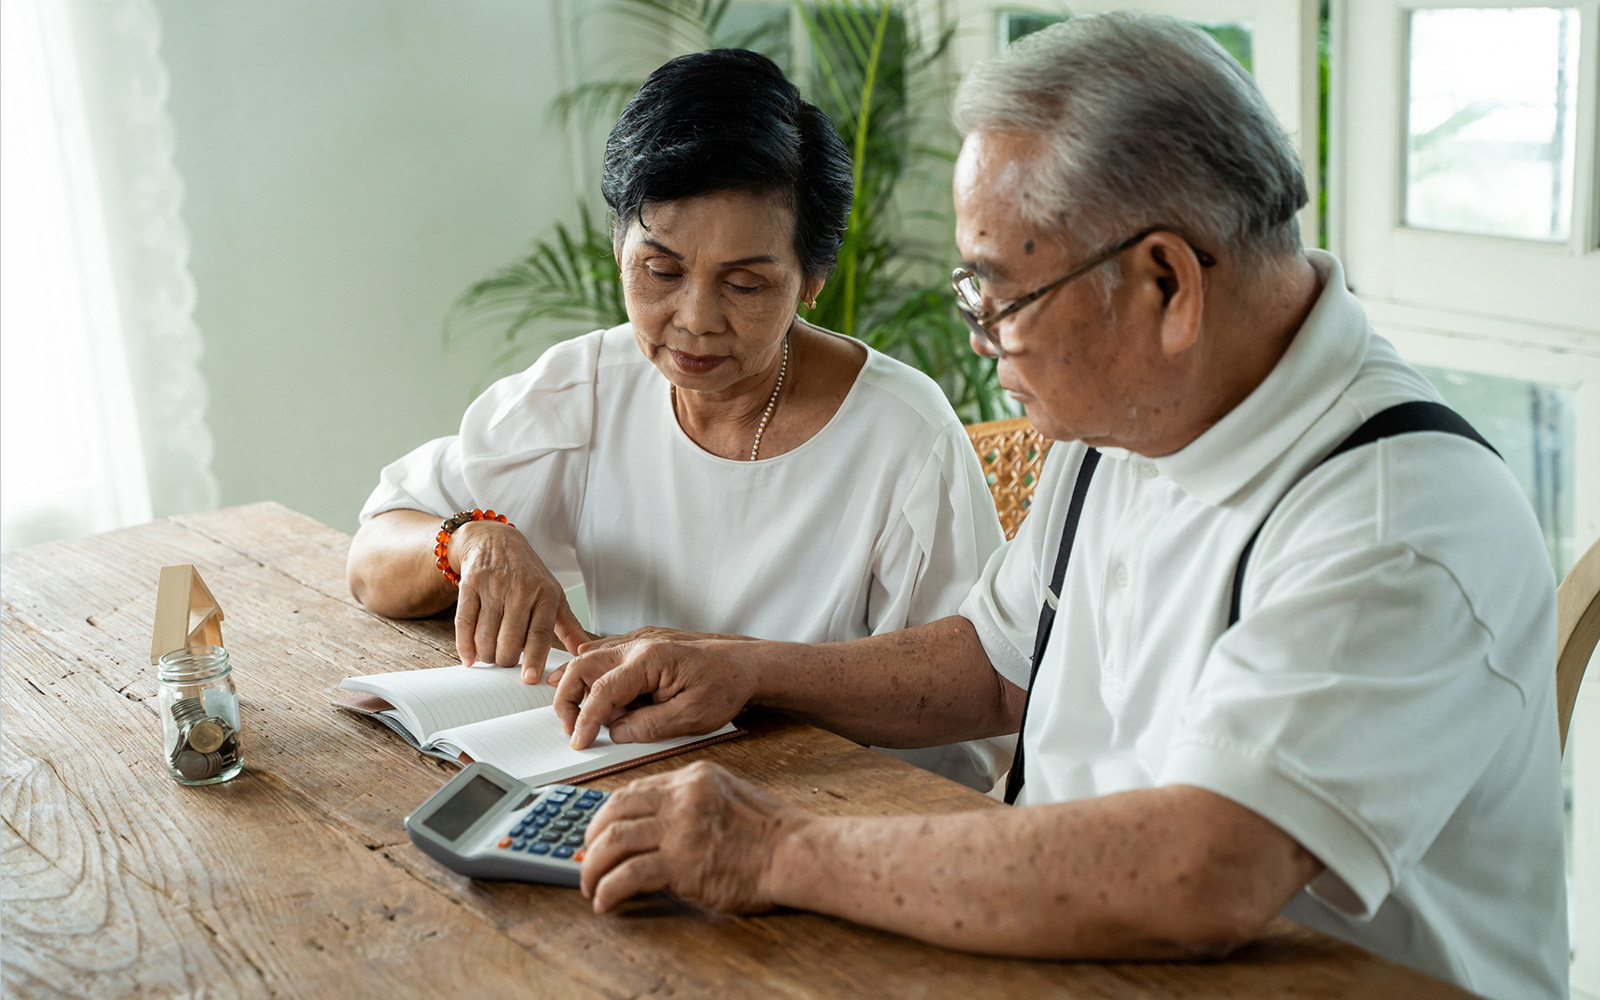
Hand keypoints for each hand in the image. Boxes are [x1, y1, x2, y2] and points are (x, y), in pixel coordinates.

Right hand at [451, 520, 587, 681]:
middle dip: (506, 660)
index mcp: (545, 594)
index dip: (533, 658)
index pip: (539, 633)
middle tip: (506, 663)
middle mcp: (520, 590)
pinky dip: (465, 645)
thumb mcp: (554, 595)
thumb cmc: (529, 574)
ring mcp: (493, 586)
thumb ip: (569, 626)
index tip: (528, 678)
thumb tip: (584, 653)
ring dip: (486, 655)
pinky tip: (470, 657)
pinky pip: (464, 622)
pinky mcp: (470, 585)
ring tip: (491, 656)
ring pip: (485, 635)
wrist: (496, 541)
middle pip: (509, 640)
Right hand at [553, 634, 758, 748]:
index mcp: (650, 660)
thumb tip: (616, 732)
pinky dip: (588, 672)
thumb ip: (650, 726)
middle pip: (584, 666)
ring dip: (575, 684)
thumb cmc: (725, 687)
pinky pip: (604, 654)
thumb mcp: (692, 716)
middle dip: (568, 697)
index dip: (586, 719)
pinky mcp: (642, 647)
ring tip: (569, 713)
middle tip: (569, 727)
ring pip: (590, 658)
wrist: (745, 666)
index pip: (603, 690)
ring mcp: (639, 643)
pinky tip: (583, 686)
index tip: (579, 741)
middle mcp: (639, 645)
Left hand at [580, 761, 809, 913]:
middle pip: (615, 810)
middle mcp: (682, 797)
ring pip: (614, 841)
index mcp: (693, 777)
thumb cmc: (771, 832)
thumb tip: (656, 824)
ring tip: (590, 886)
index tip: (599, 833)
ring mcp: (680, 829)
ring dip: (593, 867)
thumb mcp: (729, 794)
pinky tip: (606, 902)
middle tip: (588, 858)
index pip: (635, 790)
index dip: (608, 814)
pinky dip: (610, 890)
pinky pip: (629, 876)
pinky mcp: (682, 864)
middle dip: (593, 837)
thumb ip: (693, 802)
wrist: (795, 852)